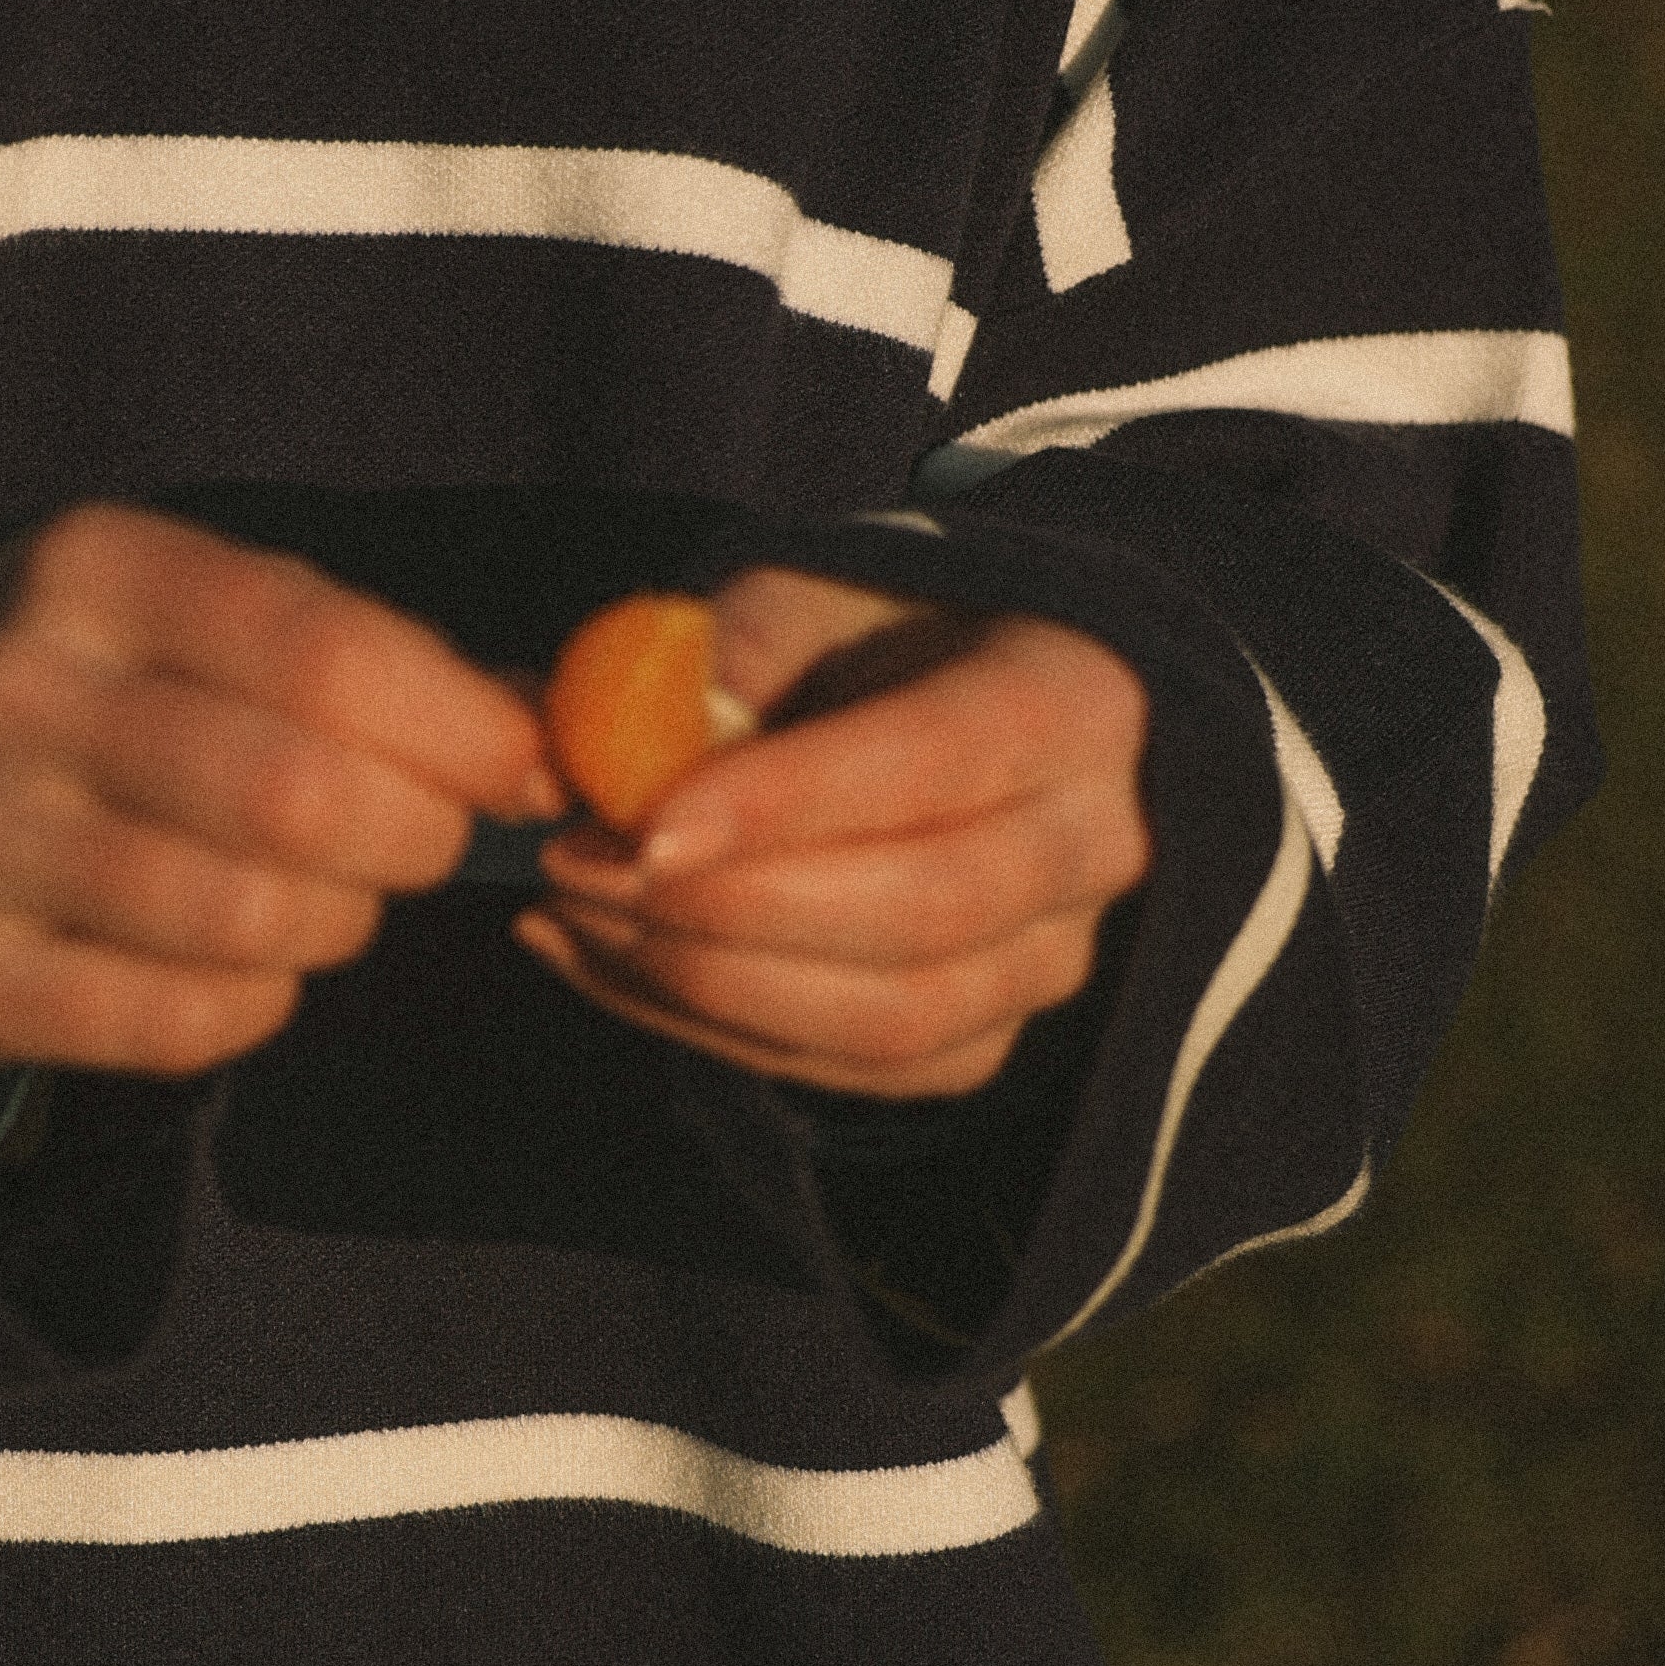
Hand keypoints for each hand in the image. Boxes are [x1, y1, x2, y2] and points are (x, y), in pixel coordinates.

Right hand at [0, 503, 565, 1076]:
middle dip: (412, 838)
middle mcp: (8, 693)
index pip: (326, 656)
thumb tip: (553, 738)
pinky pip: (177, 1022)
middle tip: (420, 840)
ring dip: (335, 925)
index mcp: (92, 570)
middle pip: (296, 801)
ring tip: (323, 896)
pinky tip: (239, 961)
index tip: (522, 769)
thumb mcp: (231, 620)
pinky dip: (253, 1003)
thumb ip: (385, 662)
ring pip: (244, 921)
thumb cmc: (136, 686)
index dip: (461, 732)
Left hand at [513, 565, 1152, 1100]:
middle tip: (579, 861)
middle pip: (921, 912)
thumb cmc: (868, 636)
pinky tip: (592, 956)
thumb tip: (616, 740)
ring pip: (886, 1019)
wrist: (941, 709)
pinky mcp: (977, 1044)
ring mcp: (1047, 962)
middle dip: (727, 905)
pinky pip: (840, 1070)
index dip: (791, 803)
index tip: (650, 823)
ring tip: (571, 906)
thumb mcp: (806, 596)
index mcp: (1072, 702)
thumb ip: (725, 654)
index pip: (938, 763)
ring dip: (701, 981)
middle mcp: (1093, 846)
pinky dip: (696, 1026)